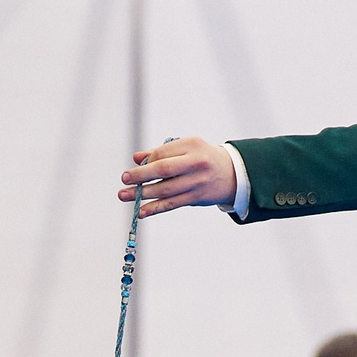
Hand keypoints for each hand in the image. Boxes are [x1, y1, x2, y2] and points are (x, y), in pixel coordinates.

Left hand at [115, 137, 235, 215]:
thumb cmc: (203, 157)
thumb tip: (137, 158)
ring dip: (143, 194)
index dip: (146, 162)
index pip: (163, 154)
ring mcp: (197, 182)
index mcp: (192, 146)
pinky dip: (155, 208)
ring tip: (124, 196)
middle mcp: (195, 163)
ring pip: (166, 190)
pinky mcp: (196, 197)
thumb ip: (162, 152)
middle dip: (141, 176)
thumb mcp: (187, 148)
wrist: (232, 174)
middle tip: (124, 179)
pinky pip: (172, 204)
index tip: (132, 168)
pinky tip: (142, 211)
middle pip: (164, 170)